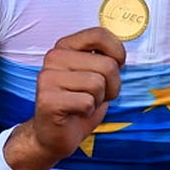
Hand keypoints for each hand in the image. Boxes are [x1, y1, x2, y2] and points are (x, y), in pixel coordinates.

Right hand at [4, 27, 126, 169]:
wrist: (53, 135)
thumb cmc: (78, 104)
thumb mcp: (96, 75)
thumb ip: (106, 59)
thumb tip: (121, 55)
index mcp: (66, 46)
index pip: (100, 34)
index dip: (118, 52)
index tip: (116, 67)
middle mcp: (54, 57)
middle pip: (107, 65)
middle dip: (111, 86)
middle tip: (95, 96)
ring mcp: (48, 78)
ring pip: (98, 84)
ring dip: (98, 100)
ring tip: (83, 105)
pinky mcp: (47, 99)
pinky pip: (87, 102)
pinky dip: (88, 112)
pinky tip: (74, 113)